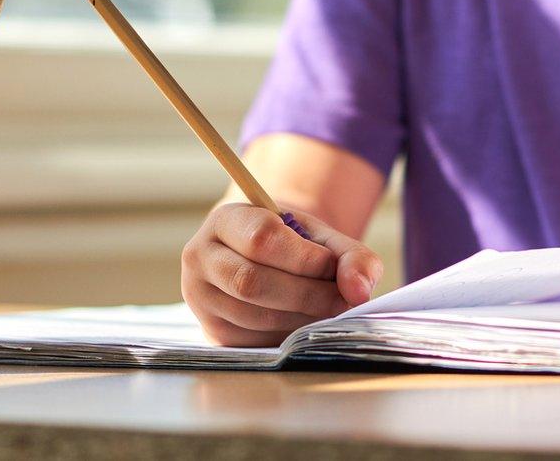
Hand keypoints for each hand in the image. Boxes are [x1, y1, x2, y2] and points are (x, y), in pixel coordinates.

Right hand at [181, 203, 383, 346]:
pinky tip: (305, 323)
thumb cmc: (291, 245)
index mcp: (224, 220)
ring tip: (326, 310)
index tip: (331, 265)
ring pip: (254, 315)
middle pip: (253, 282)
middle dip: (307, 294)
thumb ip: (350, 255)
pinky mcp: (212, 331)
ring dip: (301, 318)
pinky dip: (289, 335)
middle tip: (341, 299)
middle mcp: (200, 257)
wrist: (261, 261)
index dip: (303, 257)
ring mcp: (200, 298)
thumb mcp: (320, 237)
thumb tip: (359, 292)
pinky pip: (254, 340)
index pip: (261, 239)